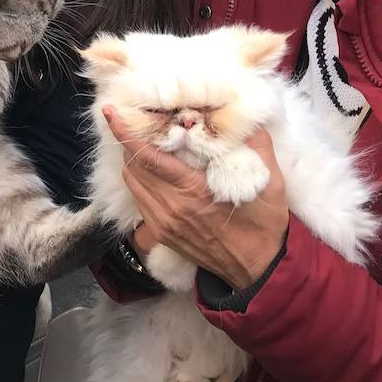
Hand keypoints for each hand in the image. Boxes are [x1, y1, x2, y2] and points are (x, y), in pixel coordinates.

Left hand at [107, 107, 288, 290]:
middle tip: (135, 120)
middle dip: (129, 140)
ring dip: (132, 160)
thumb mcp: (271, 182)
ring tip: (143, 142)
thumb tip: (243, 116)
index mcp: (194, 190)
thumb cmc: (264, 224)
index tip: (111, 112)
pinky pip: (138, 200)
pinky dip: (139, 180)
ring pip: (132, 182)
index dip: (126, 132)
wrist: (258, 269)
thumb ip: (257, 144)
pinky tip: (153, 170)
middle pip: (133, 166)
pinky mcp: (160, 234)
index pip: (147, 157)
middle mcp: (171, 207)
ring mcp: (163, 223)